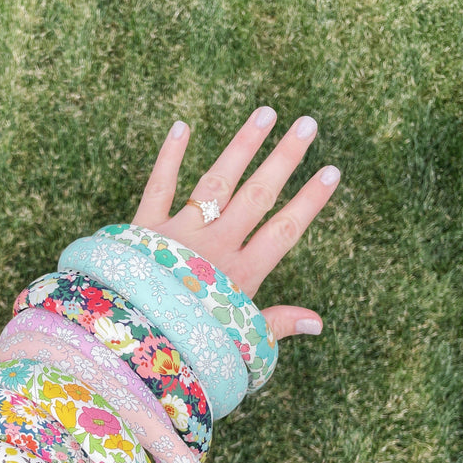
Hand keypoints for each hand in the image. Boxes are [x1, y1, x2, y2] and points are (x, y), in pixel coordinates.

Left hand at [131, 108, 339, 339]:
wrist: (129, 346)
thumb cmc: (186, 349)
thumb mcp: (239, 345)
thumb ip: (277, 325)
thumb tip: (319, 322)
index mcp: (240, 275)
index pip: (284, 229)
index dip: (310, 201)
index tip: (332, 171)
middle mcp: (214, 247)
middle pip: (257, 195)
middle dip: (285, 158)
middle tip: (308, 124)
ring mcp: (178, 233)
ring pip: (217, 181)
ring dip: (242, 146)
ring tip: (265, 113)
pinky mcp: (142, 229)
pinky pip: (158, 186)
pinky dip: (168, 156)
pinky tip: (182, 126)